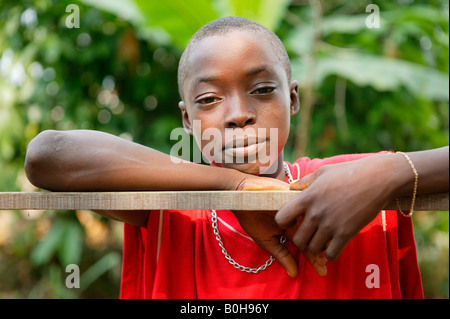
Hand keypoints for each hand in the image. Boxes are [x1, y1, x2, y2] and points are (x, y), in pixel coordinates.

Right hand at [234, 175, 327, 276]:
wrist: (243, 196)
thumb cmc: (252, 218)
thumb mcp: (266, 240)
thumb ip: (281, 255)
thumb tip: (294, 275)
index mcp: (292, 231)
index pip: (307, 246)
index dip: (315, 259)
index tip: (323, 271)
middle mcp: (299, 220)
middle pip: (315, 236)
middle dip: (321, 250)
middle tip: (325, 261)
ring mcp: (299, 208)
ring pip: (316, 222)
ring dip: (321, 235)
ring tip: (324, 247)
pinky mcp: (297, 196)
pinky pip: (308, 206)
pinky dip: (314, 215)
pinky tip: (319, 225)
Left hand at [275, 156, 391, 260]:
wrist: (377, 179)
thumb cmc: (349, 172)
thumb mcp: (322, 172)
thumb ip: (304, 182)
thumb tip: (291, 187)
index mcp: (307, 197)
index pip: (281, 218)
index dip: (284, 222)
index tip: (293, 220)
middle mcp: (316, 213)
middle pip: (297, 240)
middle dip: (301, 239)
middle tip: (309, 234)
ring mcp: (331, 225)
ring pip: (313, 249)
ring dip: (316, 246)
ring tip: (322, 238)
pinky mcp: (346, 234)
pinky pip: (331, 254)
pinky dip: (331, 252)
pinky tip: (334, 244)